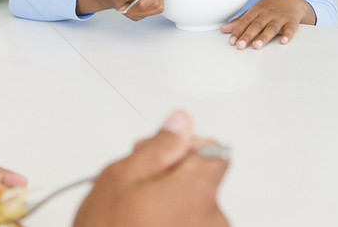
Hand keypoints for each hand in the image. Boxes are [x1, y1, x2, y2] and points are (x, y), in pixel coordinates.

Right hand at [74, 111, 228, 226]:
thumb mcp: (122, 176)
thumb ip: (159, 146)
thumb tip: (182, 121)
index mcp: (198, 192)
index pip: (215, 152)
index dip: (184, 146)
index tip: (159, 155)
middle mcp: (213, 220)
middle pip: (202, 180)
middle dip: (170, 175)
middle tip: (134, 186)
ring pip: (193, 205)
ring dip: (168, 202)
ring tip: (133, 213)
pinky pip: (190, 226)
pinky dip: (170, 223)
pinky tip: (142, 226)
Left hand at [221, 0, 315, 49]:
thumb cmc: (269, 7)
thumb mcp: (253, 11)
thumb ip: (239, 22)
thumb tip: (223, 29)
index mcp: (256, 11)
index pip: (245, 21)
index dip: (238, 31)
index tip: (232, 41)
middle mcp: (267, 14)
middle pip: (256, 25)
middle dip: (248, 36)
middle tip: (240, 45)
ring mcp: (280, 18)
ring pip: (271, 28)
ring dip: (264, 37)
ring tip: (257, 45)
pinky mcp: (292, 22)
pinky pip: (290, 28)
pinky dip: (287, 35)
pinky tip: (283, 41)